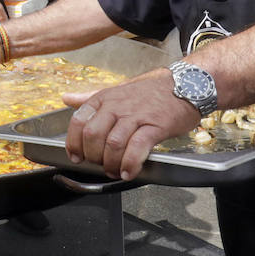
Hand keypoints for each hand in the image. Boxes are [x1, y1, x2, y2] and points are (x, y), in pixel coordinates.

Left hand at [62, 69, 198, 179]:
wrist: (187, 84)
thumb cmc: (152, 91)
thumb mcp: (117, 90)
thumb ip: (90, 98)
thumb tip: (66, 98)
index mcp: (105, 98)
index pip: (78, 121)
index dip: (74, 143)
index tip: (77, 156)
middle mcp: (117, 106)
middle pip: (93, 135)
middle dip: (93, 156)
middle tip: (100, 165)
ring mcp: (136, 115)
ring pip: (113, 143)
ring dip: (111, 163)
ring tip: (115, 171)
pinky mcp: (155, 126)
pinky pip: (137, 147)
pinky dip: (130, 163)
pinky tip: (129, 171)